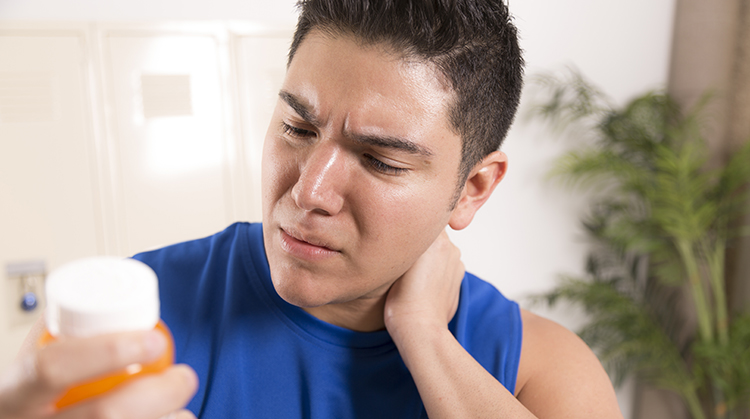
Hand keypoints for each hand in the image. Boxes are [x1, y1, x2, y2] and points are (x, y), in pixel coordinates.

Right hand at [0, 330, 197, 418]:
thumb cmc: (28, 402)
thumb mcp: (29, 368)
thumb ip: (64, 340)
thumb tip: (123, 298)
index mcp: (9, 394)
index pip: (53, 367)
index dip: (109, 351)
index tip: (155, 341)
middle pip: (104, 416)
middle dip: (159, 393)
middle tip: (185, 377)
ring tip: (183, 412)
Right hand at [384, 230, 464, 336]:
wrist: (419, 328)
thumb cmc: (402, 299)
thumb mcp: (396, 260)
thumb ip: (407, 240)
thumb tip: (407, 233)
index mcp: (435, 238)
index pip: (424, 218)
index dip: (411, 226)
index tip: (400, 236)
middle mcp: (450, 247)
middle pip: (433, 233)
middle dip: (421, 242)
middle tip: (402, 256)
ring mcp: (456, 263)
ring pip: (440, 250)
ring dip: (429, 257)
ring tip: (412, 273)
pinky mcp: (459, 278)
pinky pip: (446, 265)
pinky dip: (436, 270)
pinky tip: (422, 283)